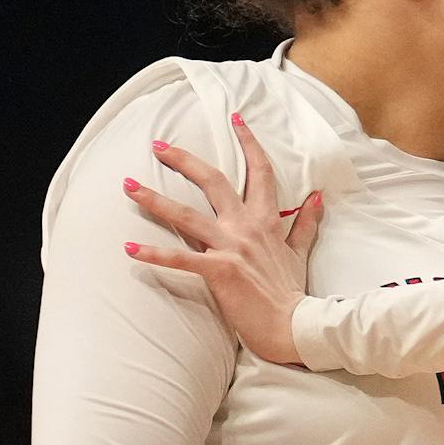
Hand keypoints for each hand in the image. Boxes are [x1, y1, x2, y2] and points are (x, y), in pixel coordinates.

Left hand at [124, 114, 313, 365]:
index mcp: (266, 220)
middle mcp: (247, 226)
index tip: (235, 119)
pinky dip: (154, 255)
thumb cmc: (292, 291)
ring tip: (128, 186)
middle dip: (183, 160)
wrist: (294, 324)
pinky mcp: (219, 270)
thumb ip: (305, 222)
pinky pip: (181, 259)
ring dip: (154, 199)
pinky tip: (130, 249)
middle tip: (158, 145)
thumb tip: (315, 197)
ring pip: (186, 215)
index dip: (249, 142)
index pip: (260, 171)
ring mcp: (232, 247)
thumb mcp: (299, 251)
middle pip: (213, 181)